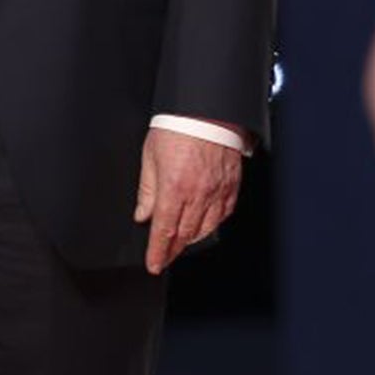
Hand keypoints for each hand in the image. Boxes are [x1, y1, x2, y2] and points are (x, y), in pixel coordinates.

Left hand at [133, 127, 242, 274]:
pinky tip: (206, 224)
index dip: (158, 252)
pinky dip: (213, 224)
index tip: (154, 264)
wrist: (207, 110)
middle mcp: (197, 194)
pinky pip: (224, 214)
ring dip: (191, 239)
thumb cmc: (178, 126)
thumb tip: (142, 214)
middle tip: (165, 257)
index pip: (164, 231)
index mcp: (174, 188)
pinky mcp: (231, 185)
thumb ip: (147, 190)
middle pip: (184, 234)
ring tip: (182, 242)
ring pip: (205, 228)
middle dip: (173, 250)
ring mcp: (217, 191)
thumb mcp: (150, 156)